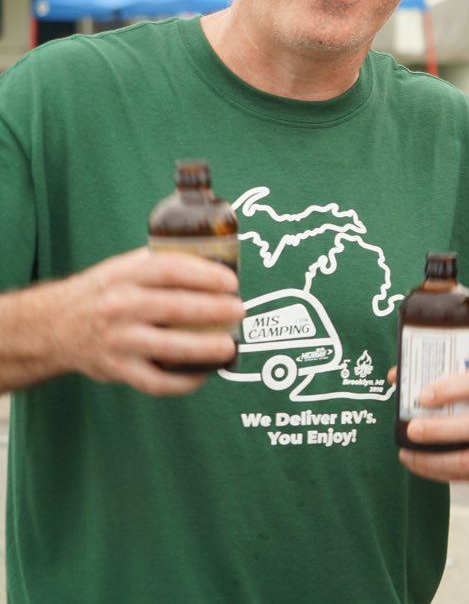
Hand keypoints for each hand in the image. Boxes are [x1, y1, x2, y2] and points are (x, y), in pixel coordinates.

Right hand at [64, 247, 243, 396]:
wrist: (52, 325)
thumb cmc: (103, 292)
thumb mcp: (124, 267)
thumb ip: (163, 263)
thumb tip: (218, 263)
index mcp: (125, 275)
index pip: (171, 270)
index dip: (206, 275)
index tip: (231, 282)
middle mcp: (120, 306)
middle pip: (176, 308)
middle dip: (214, 310)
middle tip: (239, 311)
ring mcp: (118, 340)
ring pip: (169, 347)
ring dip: (205, 348)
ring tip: (230, 346)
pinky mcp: (116, 368)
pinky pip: (155, 381)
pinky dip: (182, 382)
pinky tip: (202, 375)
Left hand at [397, 366, 468, 481]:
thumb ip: (440, 378)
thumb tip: (394, 376)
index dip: (449, 390)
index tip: (421, 397)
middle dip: (438, 431)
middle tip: (411, 431)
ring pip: (468, 460)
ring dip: (433, 461)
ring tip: (407, 455)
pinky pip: (466, 477)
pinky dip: (439, 472)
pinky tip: (420, 465)